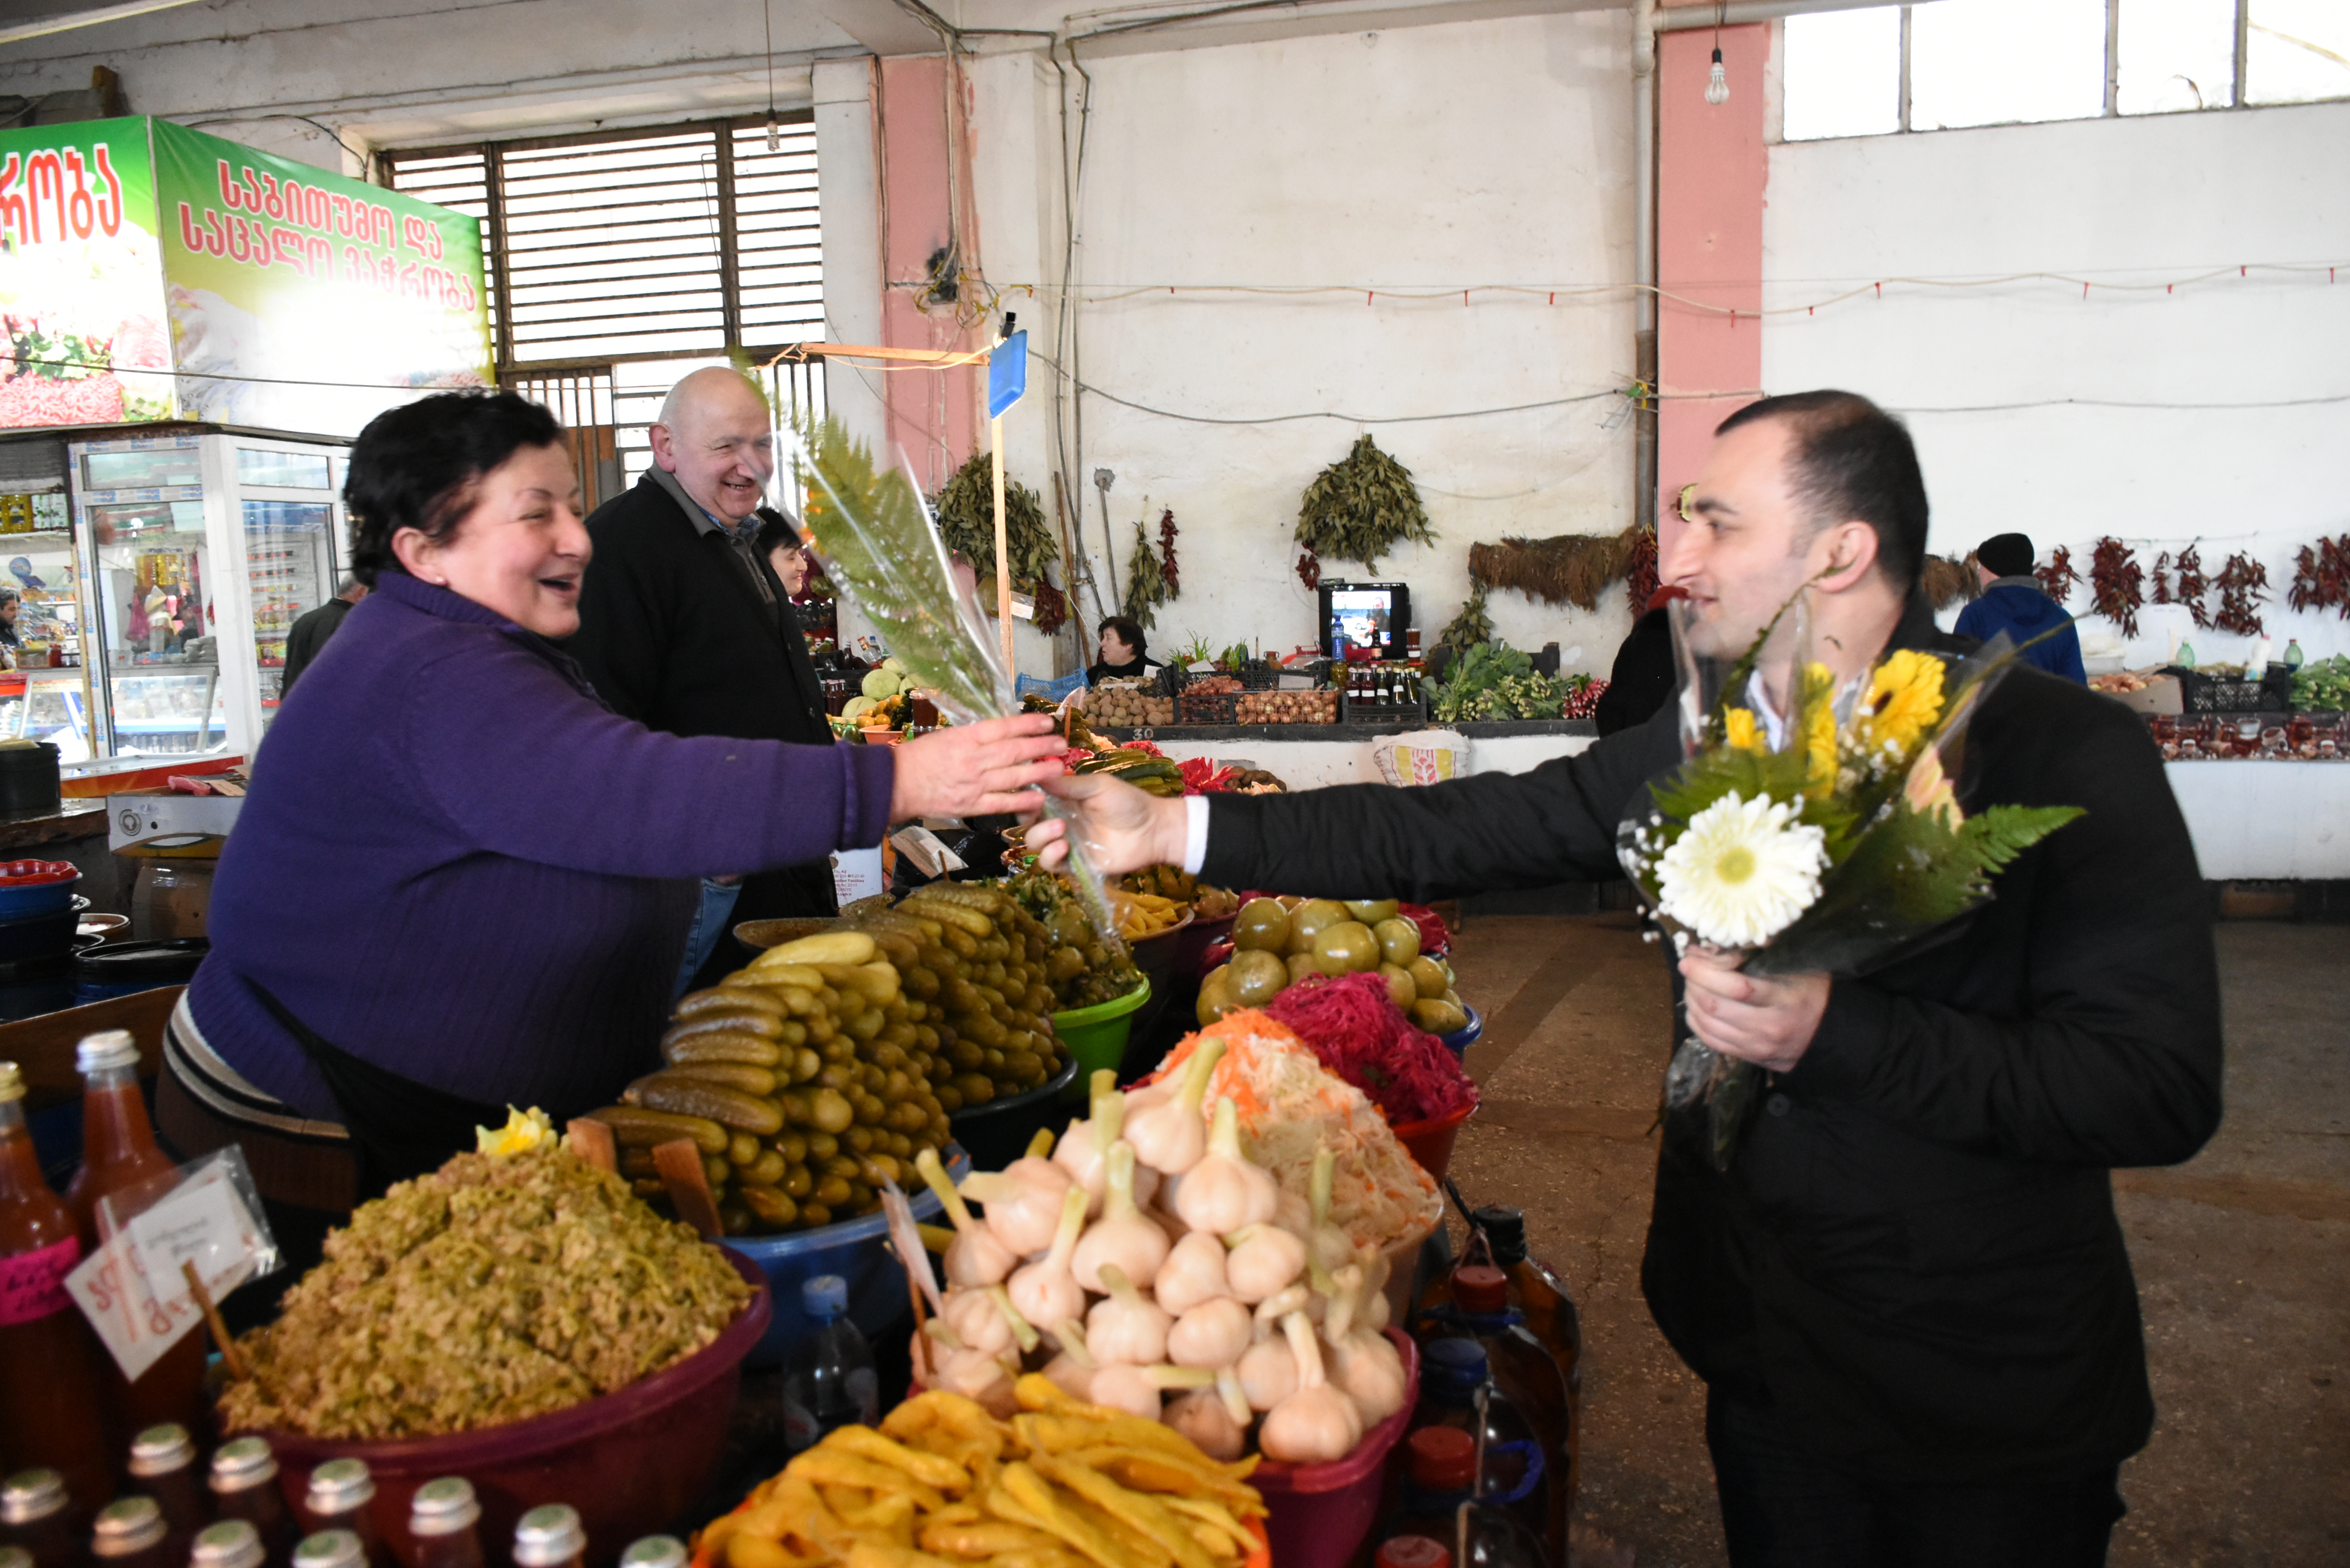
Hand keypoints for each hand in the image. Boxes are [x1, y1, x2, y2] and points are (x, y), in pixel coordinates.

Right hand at [888, 714, 1068, 822]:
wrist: (896, 784)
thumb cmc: (918, 758)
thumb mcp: (947, 737)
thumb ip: (974, 737)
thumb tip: (1002, 732)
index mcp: (965, 738)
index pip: (1002, 727)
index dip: (1027, 724)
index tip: (1047, 721)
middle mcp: (973, 759)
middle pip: (1014, 750)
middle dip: (1041, 746)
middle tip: (1062, 744)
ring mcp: (974, 783)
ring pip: (1013, 775)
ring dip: (1039, 771)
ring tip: (1058, 767)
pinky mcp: (971, 805)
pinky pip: (1002, 803)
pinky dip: (1022, 800)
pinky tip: (1039, 798)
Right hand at [1028, 772, 1189, 875]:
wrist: (1152, 830)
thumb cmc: (1128, 802)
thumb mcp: (1098, 786)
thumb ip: (1069, 784)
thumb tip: (1039, 773)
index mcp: (1063, 800)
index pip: (1032, 799)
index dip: (1024, 796)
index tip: (1026, 791)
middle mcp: (1059, 821)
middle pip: (1027, 822)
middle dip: (1028, 816)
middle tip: (1040, 810)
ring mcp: (1065, 843)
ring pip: (1035, 844)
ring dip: (1041, 836)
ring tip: (1060, 829)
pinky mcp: (1074, 864)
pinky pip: (1051, 864)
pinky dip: (1051, 856)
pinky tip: (1064, 847)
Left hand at [1679, 947, 1829, 1072]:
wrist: (1828, 1032)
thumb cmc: (1811, 990)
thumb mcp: (1793, 965)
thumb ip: (1756, 954)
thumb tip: (1710, 948)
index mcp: (1785, 999)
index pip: (1737, 987)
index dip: (1706, 972)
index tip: (1690, 959)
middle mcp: (1770, 1028)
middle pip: (1715, 1007)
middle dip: (1694, 984)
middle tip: (1689, 968)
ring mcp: (1759, 1048)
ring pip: (1708, 1026)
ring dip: (1691, 1001)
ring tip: (1692, 984)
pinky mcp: (1751, 1058)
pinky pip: (1712, 1041)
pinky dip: (1697, 1022)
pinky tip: (1697, 1006)